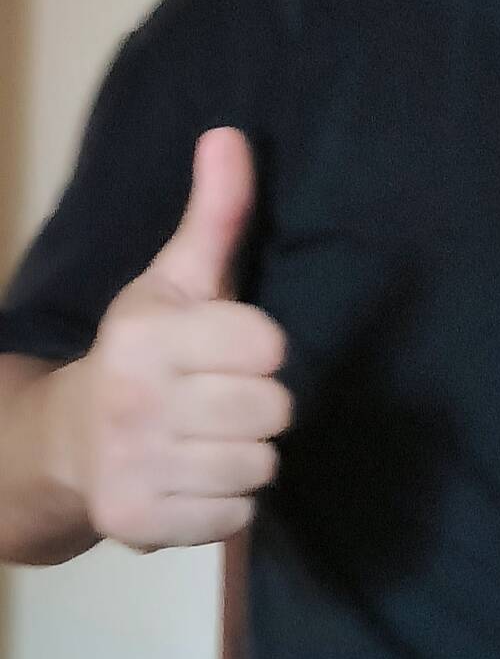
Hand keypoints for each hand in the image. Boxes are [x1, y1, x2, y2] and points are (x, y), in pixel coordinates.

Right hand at [54, 127, 291, 551]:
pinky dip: (226, 503)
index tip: (232, 348)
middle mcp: (135, 402)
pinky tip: (195, 476)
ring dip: (246, 455)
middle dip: (259, 404)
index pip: (267, 345)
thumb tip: (230, 134)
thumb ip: (216, 213)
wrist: (68, 441)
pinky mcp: (139, 524)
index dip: (260, 347)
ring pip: (260, 466)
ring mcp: (134, 467)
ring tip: (210, 437)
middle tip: (223, 397)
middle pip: (273, 409)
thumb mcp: (176, 278)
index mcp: (147, 334)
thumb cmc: (144, 350)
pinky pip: (237, 516)